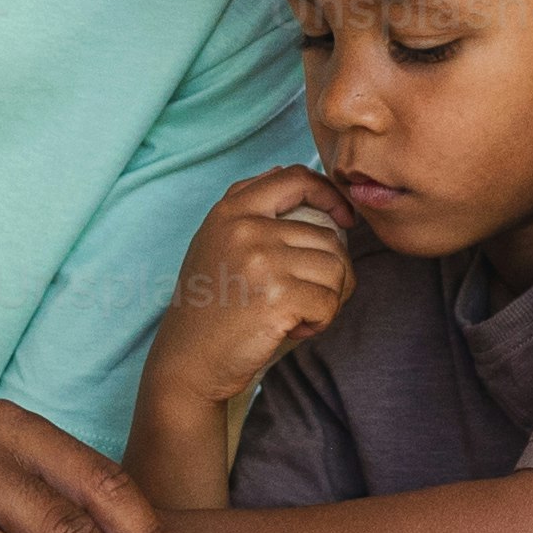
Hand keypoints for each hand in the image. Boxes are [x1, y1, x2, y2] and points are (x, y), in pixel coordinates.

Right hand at [144, 168, 355, 419]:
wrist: (188, 360)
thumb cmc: (208, 304)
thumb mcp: (215, 241)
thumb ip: (247, 205)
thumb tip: (285, 172)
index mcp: (231, 211)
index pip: (296, 179)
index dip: (330, 195)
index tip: (344, 219)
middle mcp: (246, 229)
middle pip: (328, 237)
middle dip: (329, 272)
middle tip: (303, 298)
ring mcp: (262, 262)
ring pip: (335, 269)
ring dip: (327, 298)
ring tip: (295, 313)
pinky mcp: (278, 298)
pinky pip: (329, 302)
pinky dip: (320, 321)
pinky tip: (292, 329)